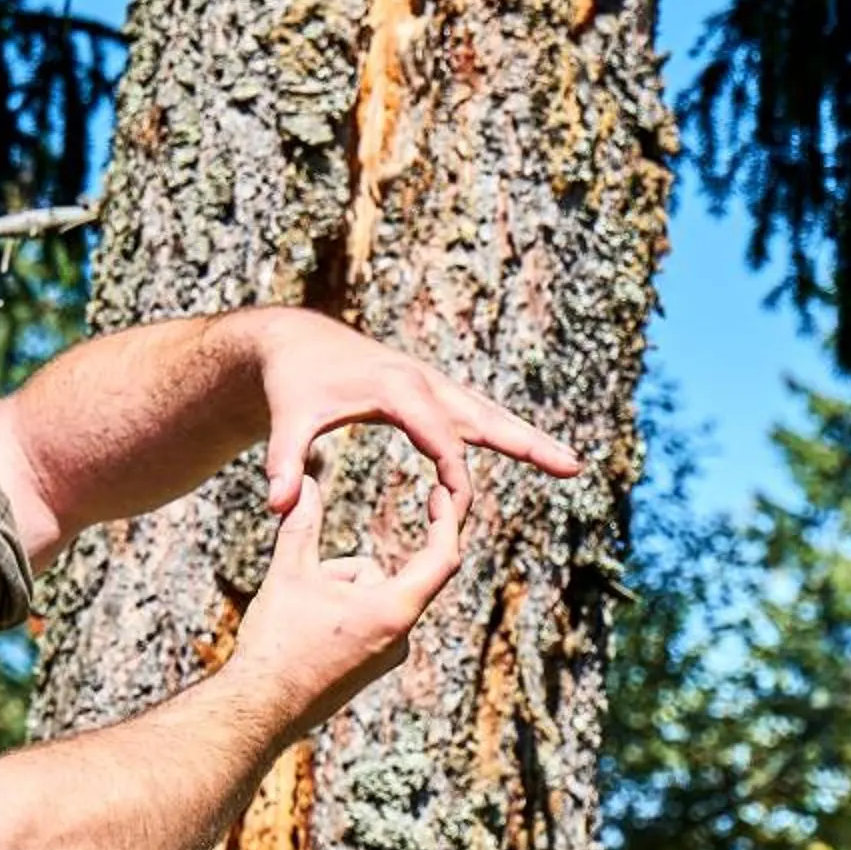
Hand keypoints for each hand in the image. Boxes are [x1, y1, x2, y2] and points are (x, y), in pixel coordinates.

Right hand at [224, 473, 466, 737]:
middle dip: (341, 571)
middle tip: (305, 585)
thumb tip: (306, 482)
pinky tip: (303, 634)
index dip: (443, 520)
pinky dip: (336, 614)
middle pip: (380, 576)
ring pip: (367, 598)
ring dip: (335, 592)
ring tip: (298, 618)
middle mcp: (399, 638)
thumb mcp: (289, 573)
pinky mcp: (367, 669)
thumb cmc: (278, 643)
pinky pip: (362, 622)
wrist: (259, 708)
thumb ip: (302, 522)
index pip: (440, 558)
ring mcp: (385, 657)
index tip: (437, 495)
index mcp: (394, 611)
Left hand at [240, 308, 581, 517]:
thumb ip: (283, 463)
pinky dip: (502, 430)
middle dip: (527, 443)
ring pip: (487, 413)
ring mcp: (429, 384)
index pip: (440, 440)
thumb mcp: (285, 421)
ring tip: (570, 463)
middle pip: (484, 417)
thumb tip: (277, 506)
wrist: (293, 340)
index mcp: (396, 390)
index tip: (459, 509)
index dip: (453, 476)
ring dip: (526, 437)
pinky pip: (472, 413)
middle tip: (573, 467)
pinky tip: (526, 448)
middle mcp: (422, 382)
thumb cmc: (292, 382)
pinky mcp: (426, 390)